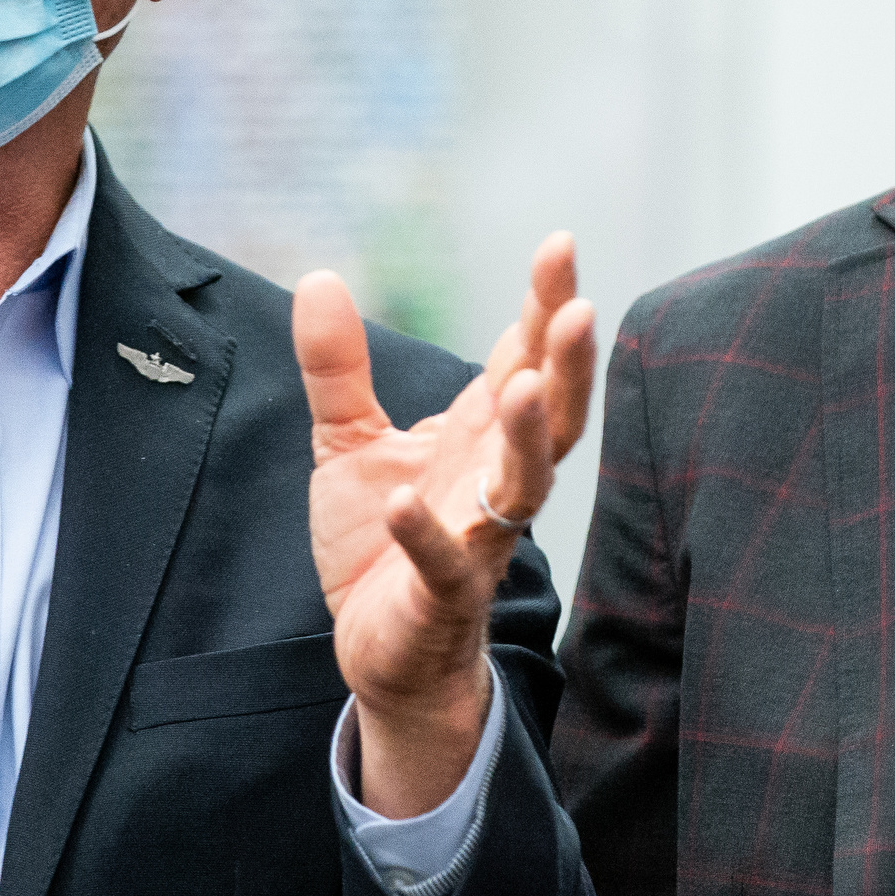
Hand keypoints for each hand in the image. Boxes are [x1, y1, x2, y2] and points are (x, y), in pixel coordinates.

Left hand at [296, 234, 596, 818]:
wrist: (380, 649)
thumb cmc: (382, 542)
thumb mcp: (350, 441)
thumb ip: (338, 367)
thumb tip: (317, 277)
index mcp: (478, 436)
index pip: (524, 358)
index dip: (545, 305)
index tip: (559, 245)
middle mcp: (491, 482)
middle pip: (549, 414)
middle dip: (566, 362)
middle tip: (577, 306)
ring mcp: (475, 540)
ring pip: (522, 488)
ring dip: (525, 438)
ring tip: (522, 386)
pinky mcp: (440, 598)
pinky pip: (441, 565)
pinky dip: (426, 535)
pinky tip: (405, 503)